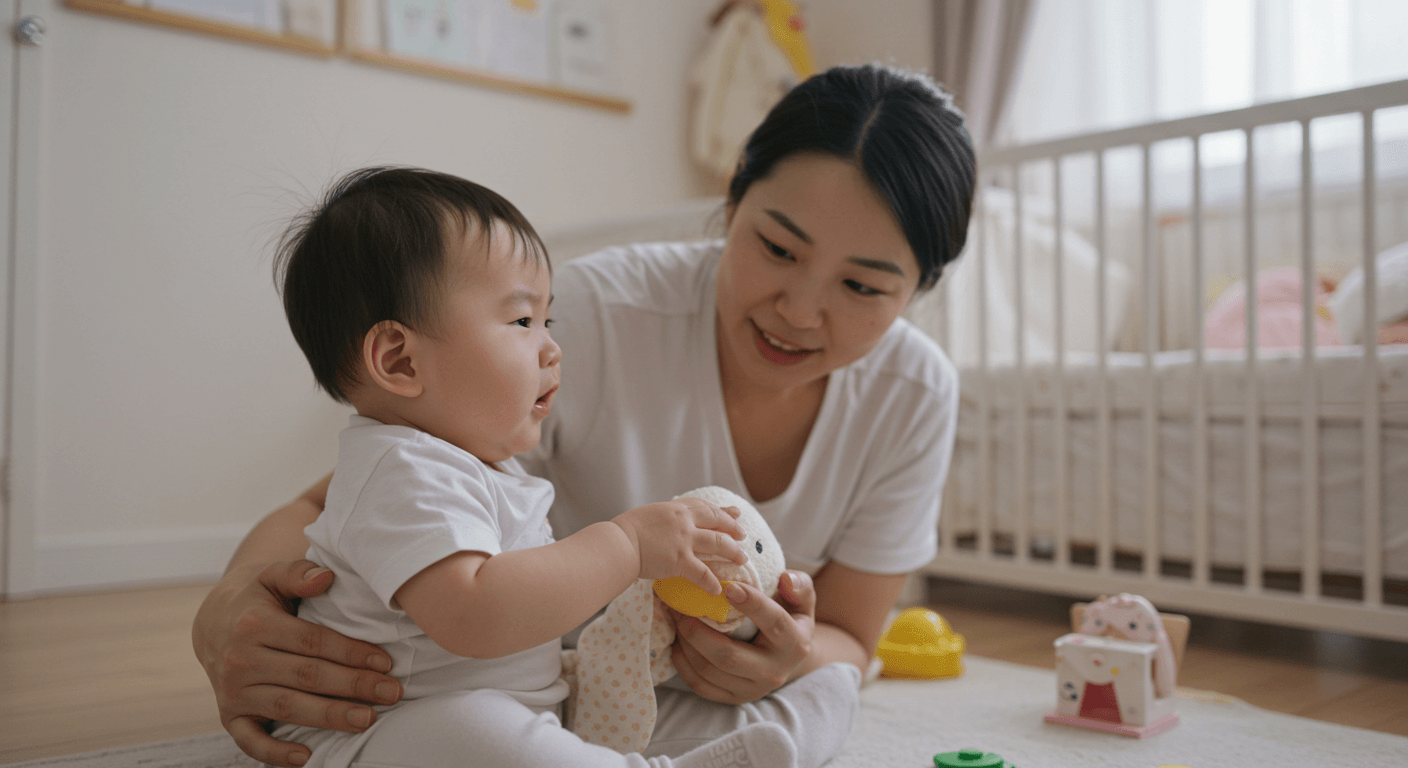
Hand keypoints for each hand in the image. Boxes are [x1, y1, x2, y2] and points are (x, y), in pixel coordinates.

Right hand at [192, 560, 403, 767]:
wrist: (212, 620)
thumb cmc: (257, 597)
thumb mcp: (273, 574)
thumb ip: (299, 573)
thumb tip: (327, 576)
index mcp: (255, 624)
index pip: (313, 642)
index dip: (351, 652)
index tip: (386, 661)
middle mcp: (240, 660)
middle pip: (306, 676)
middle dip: (353, 686)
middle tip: (392, 693)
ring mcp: (233, 691)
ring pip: (287, 707)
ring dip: (329, 717)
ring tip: (367, 720)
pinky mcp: (229, 715)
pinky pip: (250, 740)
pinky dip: (275, 753)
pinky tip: (307, 757)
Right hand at [612, 499, 746, 594]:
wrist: (618, 543)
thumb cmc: (624, 532)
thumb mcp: (648, 516)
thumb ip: (663, 520)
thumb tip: (667, 527)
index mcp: (675, 509)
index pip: (704, 507)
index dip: (722, 510)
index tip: (735, 512)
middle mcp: (684, 521)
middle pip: (717, 522)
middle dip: (733, 528)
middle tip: (743, 535)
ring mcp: (684, 540)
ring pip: (718, 544)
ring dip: (733, 552)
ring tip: (742, 559)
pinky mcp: (680, 560)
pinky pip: (702, 573)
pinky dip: (711, 583)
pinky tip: (718, 590)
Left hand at [670, 570, 816, 703]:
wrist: (787, 656)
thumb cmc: (789, 617)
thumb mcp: (801, 599)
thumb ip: (798, 585)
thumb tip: (786, 579)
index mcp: (795, 644)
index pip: (773, 623)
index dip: (752, 604)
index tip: (727, 586)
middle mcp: (775, 672)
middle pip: (729, 657)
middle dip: (698, 632)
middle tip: (681, 607)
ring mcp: (753, 690)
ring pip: (710, 672)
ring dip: (686, 645)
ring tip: (676, 620)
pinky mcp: (734, 699)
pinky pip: (701, 686)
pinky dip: (683, 664)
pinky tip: (678, 643)